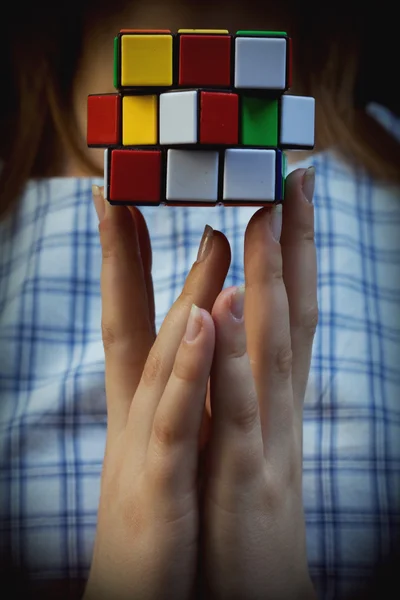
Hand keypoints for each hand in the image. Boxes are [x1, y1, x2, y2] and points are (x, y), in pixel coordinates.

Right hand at [85, 190, 229, 598]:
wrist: (139, 595)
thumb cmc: (159, 512)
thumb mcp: (162, 442)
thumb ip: (171, 390)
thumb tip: (185, 339)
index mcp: (141, 399)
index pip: (129, 313)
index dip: (125, 257)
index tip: (125, 202)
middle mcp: (134, 410)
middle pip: (132, 319)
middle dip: (127, 252)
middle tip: (131, 186)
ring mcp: (144, 442)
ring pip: (161, 357)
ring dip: (185, 292)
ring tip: (212, 230)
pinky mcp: (159, 483)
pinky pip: (177, 417)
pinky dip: (190, 366)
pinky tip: (203, 318)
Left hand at [199, 168, 317, 599]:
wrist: (257, 590)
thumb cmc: (245, 508)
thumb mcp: (250, 435)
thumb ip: (245, 383)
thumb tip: (234, 325)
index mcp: (276, 396)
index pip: (291, 311)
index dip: (293, 254)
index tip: (286, 198)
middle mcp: (281, 404)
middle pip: (294, 312)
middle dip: (294, 245)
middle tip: (291, 180)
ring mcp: (268, 435)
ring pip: (271, 346)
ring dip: (270, 280)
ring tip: (261, 218)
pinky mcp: (246, 473)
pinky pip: (238, 407)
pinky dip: (232, 357)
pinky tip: (225, 309)